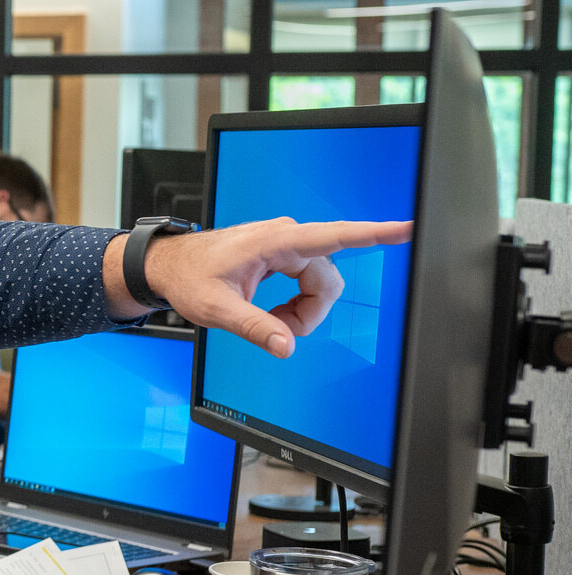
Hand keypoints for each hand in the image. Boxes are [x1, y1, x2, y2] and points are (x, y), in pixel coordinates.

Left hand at [107, 217, 413, 356]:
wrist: (168, 265)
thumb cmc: (187, 277)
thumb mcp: (216, 308)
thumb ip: (254, 328)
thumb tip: (287, 346)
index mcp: (275, 241)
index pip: (335, 236)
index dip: (374, 233)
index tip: (407, 228)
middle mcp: (286, 236)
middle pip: (327, 280)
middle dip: (310, 312)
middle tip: (278, 332)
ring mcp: (286, 244)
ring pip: (319, 284)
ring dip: (301, 310)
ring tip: (268, 321)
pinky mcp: (283, 254)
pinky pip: (307, 282)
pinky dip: (294, 304)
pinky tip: (271, 312)